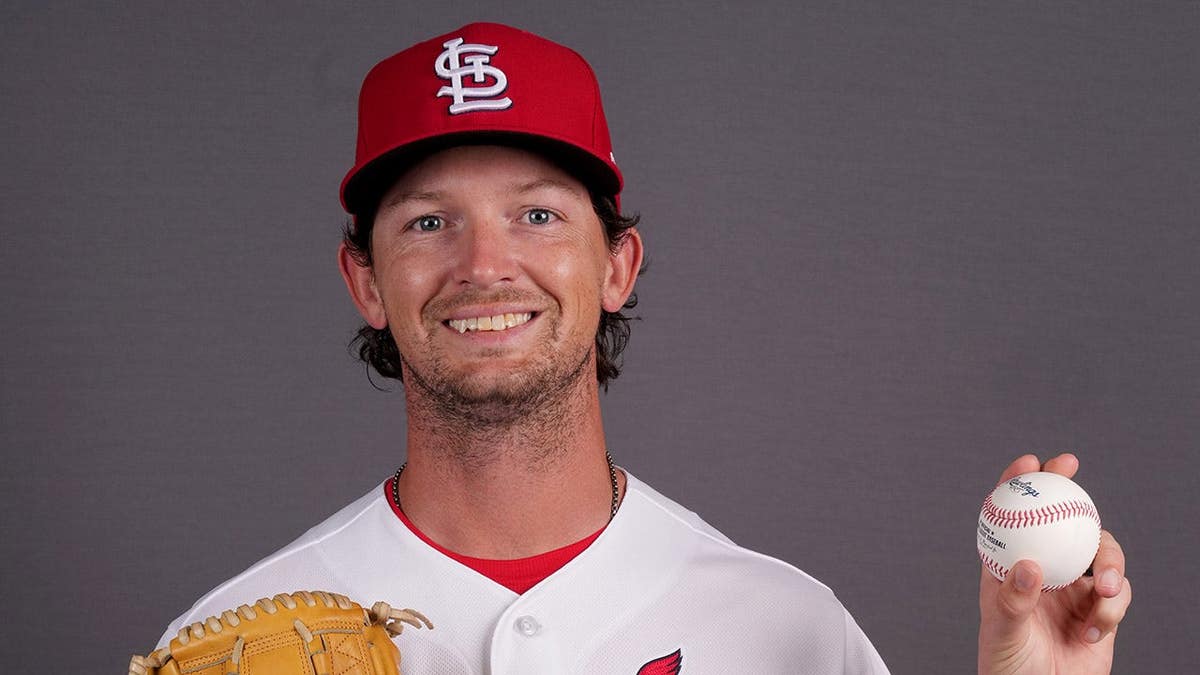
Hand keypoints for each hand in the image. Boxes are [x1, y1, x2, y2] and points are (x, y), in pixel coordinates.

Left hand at [977, 453, 1131, 674]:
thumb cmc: (1008, 667)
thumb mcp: (1002, 631)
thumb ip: (1013, 600)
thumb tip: (1029, 566)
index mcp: (1009, 568)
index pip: (1011, 518)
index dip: (1018, 484)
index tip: (1029, 462)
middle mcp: (1043, 570)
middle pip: (1060, 520)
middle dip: (1068, 486)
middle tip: (1070, 465)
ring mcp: (1073, 589)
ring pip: (1101, 551)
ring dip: (1111, 563)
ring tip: (1106, 587)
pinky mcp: (1100, 612)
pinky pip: (1119, 594)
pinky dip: (1113, 608)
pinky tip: (1094, 630)